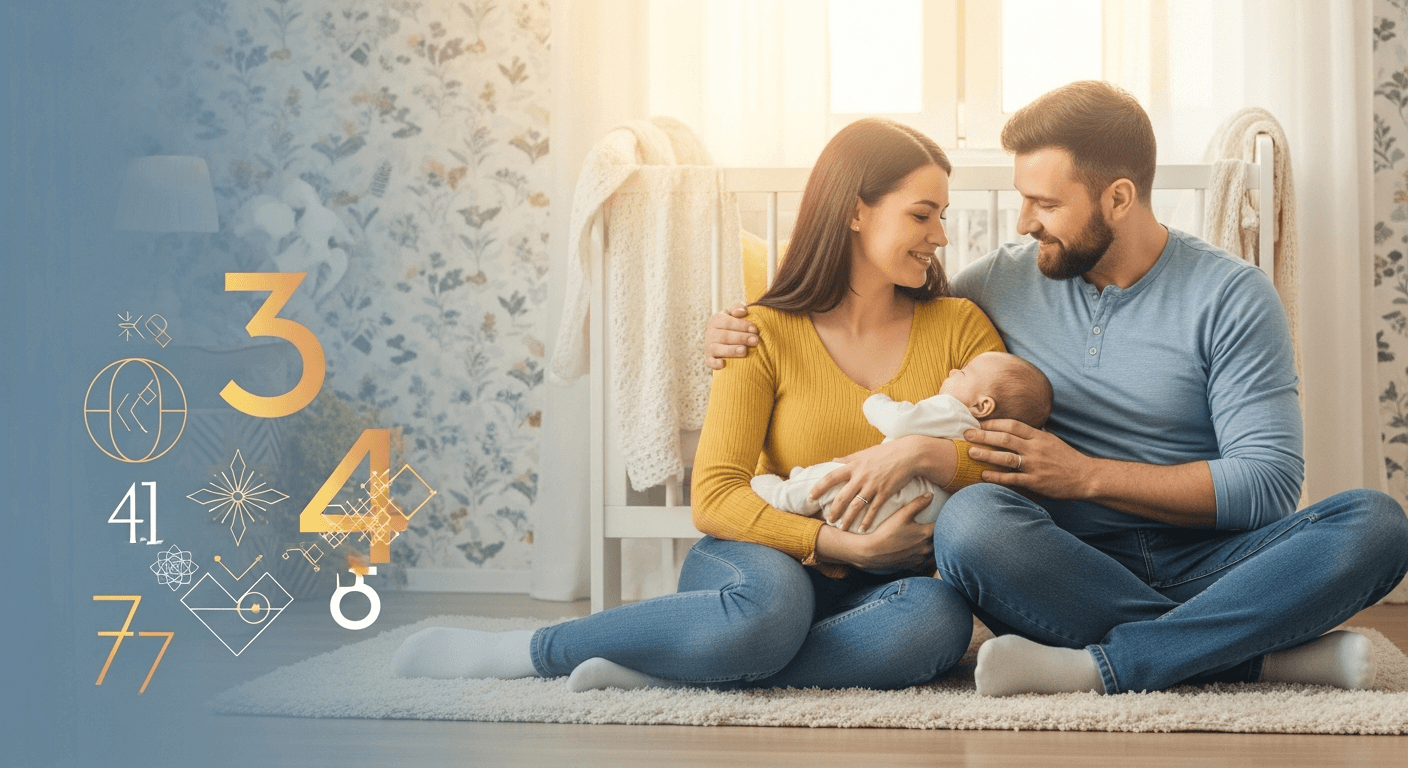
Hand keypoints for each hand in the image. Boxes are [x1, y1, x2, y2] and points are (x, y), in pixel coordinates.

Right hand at [705, 303, 756, 369]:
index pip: (728, 322)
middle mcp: (710, 333)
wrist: (725, 338)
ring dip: (731, 350)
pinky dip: (715, 363)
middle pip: (725, 336)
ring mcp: (709, 346)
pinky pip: (710, 361)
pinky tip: (723, 364)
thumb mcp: (734, 313)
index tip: (755, 329)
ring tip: (744, 351)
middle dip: (741, 338)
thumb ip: (738, 308)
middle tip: (755, 340)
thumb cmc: (734, 324)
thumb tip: (742, 311)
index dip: (742, 325)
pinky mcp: (709, 358)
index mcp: (716, 319)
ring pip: (718, 348)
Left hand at [810, 435, 931, 531]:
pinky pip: (873, 509)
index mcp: (854, 466)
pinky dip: (867, 520)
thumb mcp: (864, 452)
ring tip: (841, 528)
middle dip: (833, 510)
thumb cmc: (886, 452)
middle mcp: (861, 476)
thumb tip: (833, 460)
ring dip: (847, 519)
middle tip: (828, 520)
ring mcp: (873, 485)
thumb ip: (848, 458)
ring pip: (856, 506)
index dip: (819, 487)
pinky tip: (862, 529)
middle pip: (842, 496)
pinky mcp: (885, 492)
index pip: (831, 477)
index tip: (811, 496)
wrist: (909, 454)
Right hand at [816, 493, 934, 569]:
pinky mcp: (913, 565)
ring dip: (933, 546)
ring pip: (933, 552)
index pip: (943, 525)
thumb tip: (931, 495)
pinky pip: (924, 561)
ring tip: (929, 539)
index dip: (944, 519)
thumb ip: (918, 504)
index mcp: (926, 533)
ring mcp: (920, 558)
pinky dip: (924, 555)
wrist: (871, 552)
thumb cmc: (886, 531)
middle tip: (937, 526)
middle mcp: (926, 547)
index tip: (945, 515)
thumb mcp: (901, 514)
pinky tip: (918, 550)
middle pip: (940, 540)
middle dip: (940, 533)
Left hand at [963, 419, 1094, 498]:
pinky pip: (1012, 478)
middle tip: (966, 434)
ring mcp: (1035, 465)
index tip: (978, 422)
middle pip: (1005, 438)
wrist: (1085, 476)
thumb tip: (1023, 426)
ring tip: (970, 452)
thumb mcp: (1052, 440)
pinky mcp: (1035, 482)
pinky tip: (983, 475)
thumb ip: (1036, 433)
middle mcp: (1035, 449)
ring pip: (1006, 457)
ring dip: (986, 454)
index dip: (994, 423)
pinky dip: (997, 477)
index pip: (1012, 425)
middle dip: (983, 435)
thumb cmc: (1067, 458)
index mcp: (1039, 436)